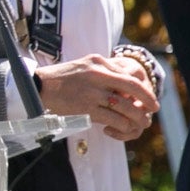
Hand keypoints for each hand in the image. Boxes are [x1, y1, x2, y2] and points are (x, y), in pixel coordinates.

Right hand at [34, 55, 156, 140]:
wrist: (36, 87)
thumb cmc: (60, 78)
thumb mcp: (83, 65)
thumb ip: (103, 70)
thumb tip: (125, 81)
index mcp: (98, 62)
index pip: (129, 74)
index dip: (143, 87)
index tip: (148, 96)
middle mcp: (97, 75)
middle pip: (132, 87)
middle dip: (147, 99)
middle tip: (153, 108)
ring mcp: (92, 92)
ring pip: (125, 106)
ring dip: (137, 117)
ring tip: (140, 123)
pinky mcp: (86, 108)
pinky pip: (113, 118)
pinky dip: (121, 125)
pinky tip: (117, 128)